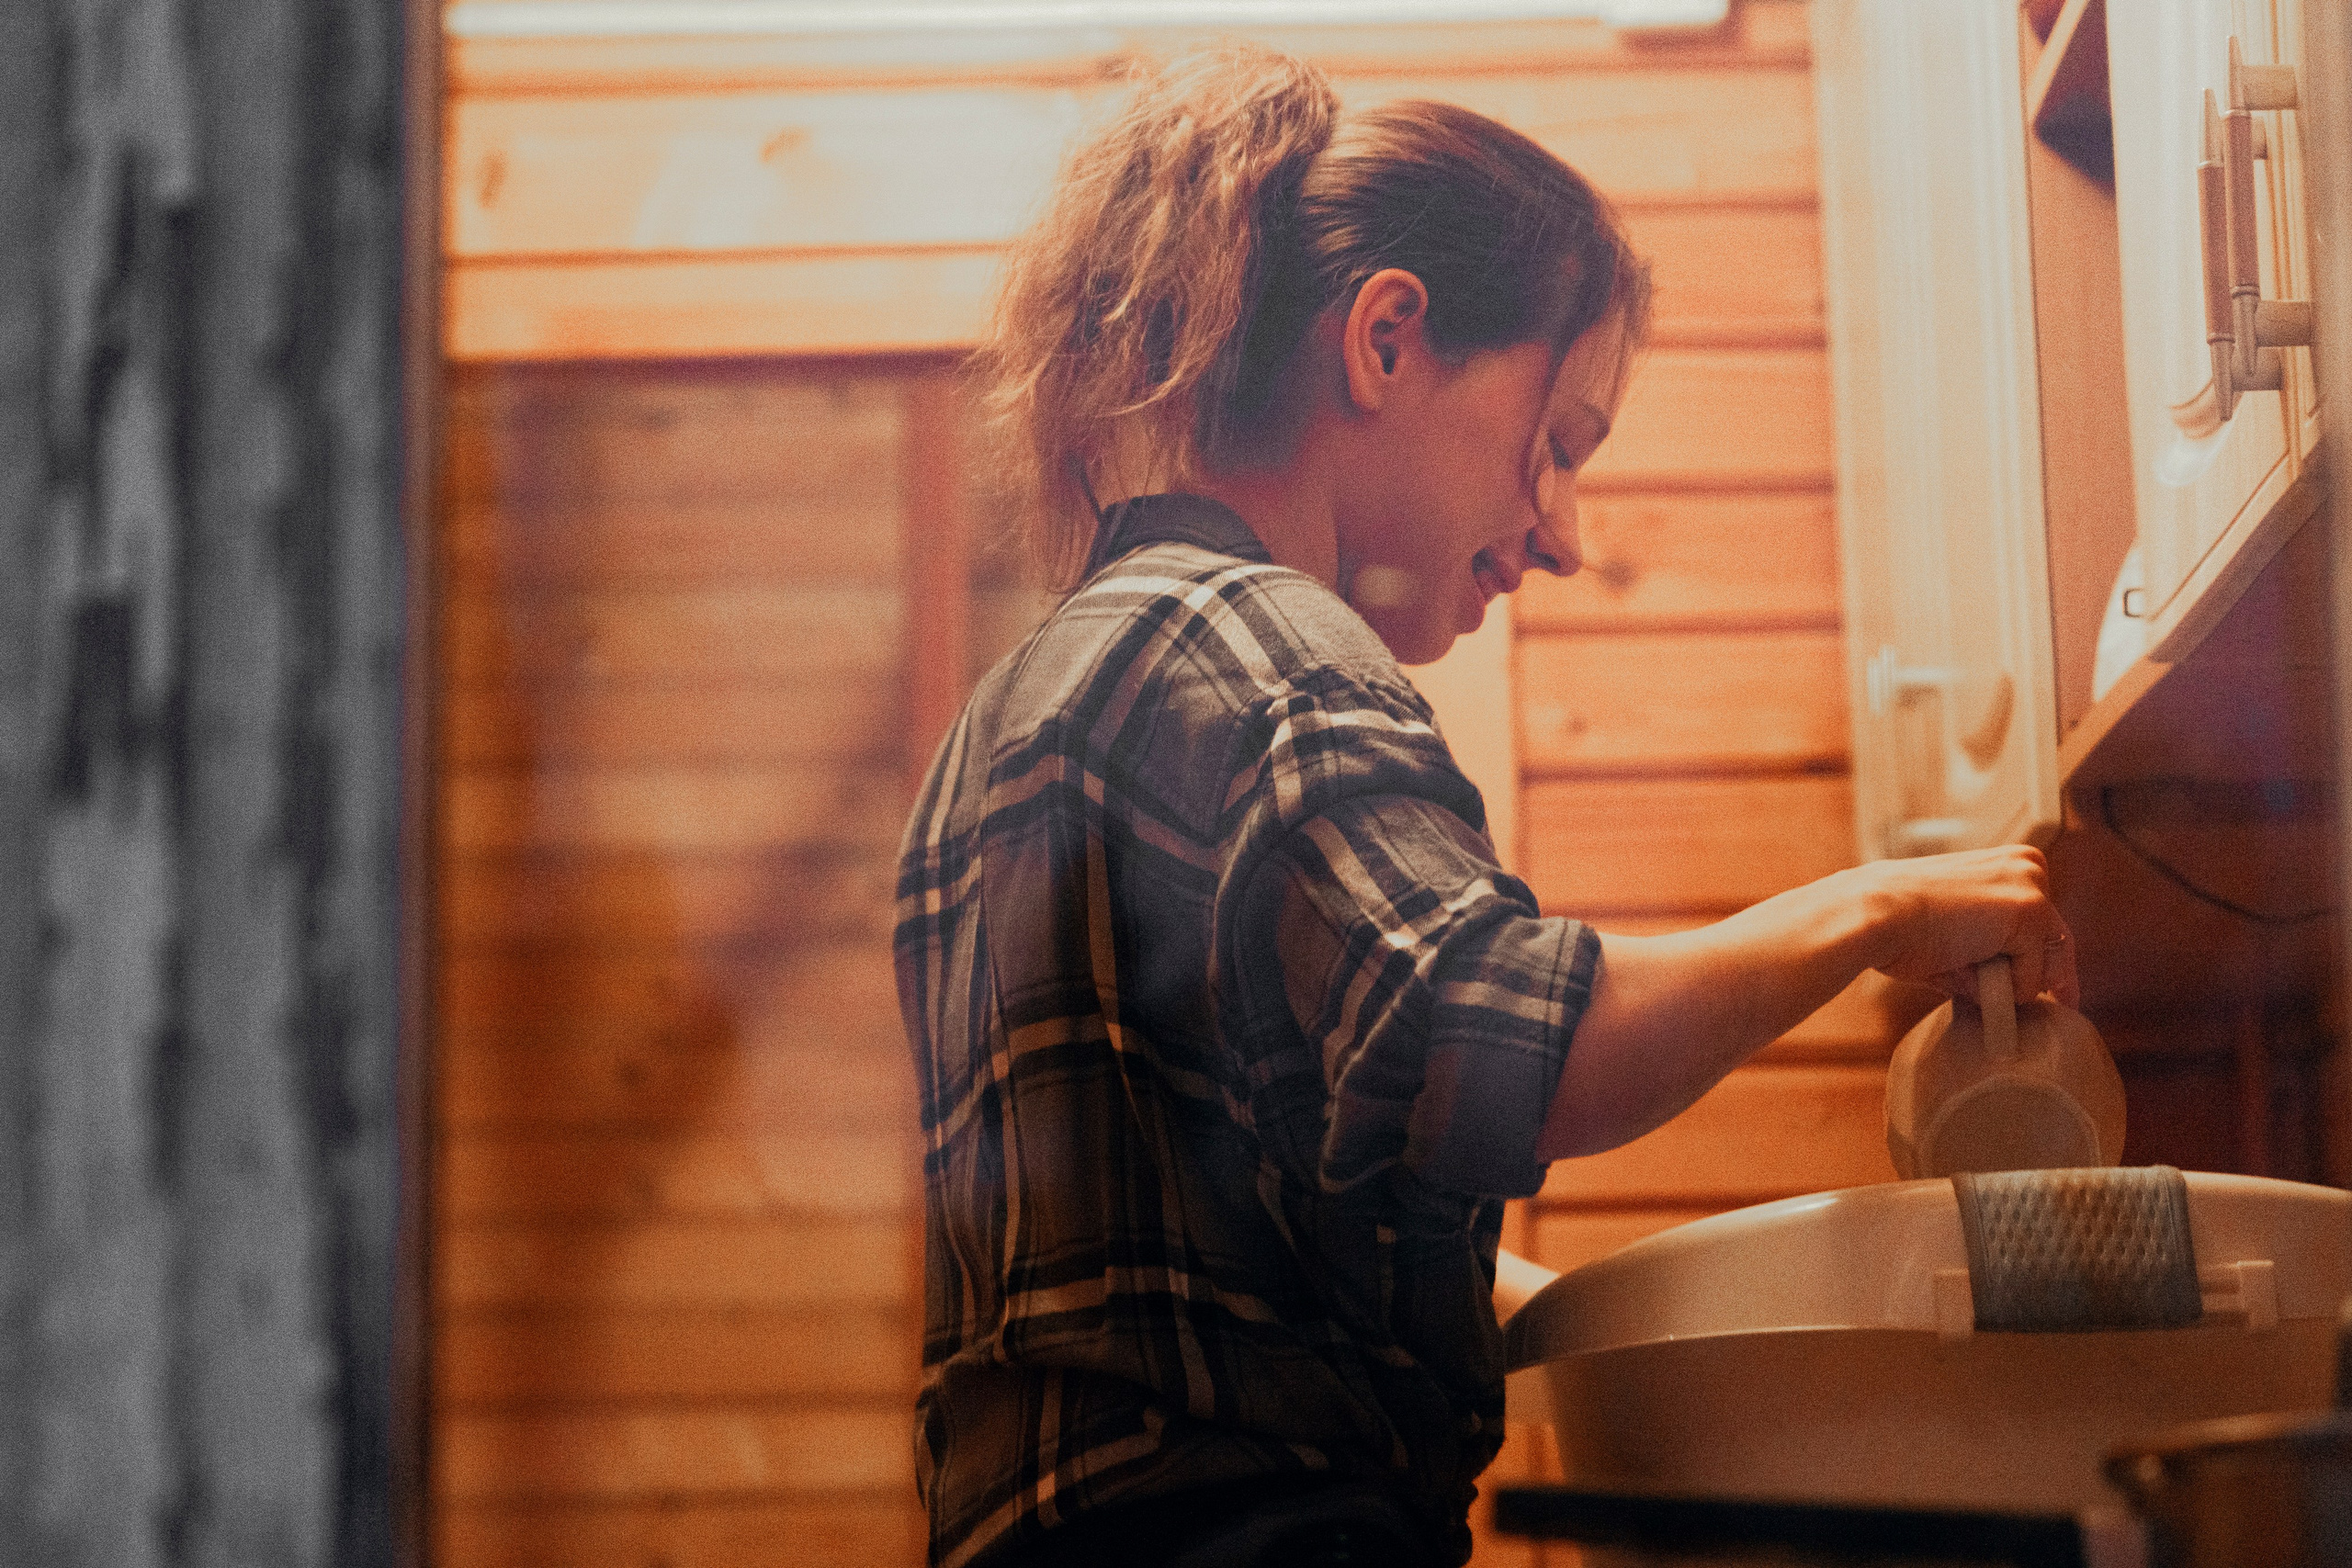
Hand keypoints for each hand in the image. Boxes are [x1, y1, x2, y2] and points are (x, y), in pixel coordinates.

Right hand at [1853, 846, 2078, 1007]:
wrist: (1875, 915)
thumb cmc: (1899, 924)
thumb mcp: (1954, 928)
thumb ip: (1990, 949)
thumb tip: (2011, 991)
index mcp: (2008, 862)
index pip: (2043, 921)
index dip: (2046, 962)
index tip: (2059, 995)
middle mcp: (2028, 865)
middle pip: (2055, 940)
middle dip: (2033, 976)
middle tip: (2007, 999)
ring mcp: (2032, 887)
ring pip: (2045, 961)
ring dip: (2009, 982)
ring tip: (1961, 974)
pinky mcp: (2031, 912)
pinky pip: (2031, 976)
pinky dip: (2002, 989)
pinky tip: (1964, 972)